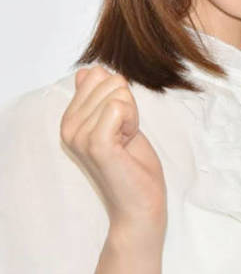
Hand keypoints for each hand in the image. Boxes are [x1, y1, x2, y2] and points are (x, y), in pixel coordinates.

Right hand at [60, 65, 166, 238]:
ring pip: (118, 93)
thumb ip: (100, 97)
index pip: (99, 75)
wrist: (139, 203)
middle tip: (125, 135)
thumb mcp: (117, 121)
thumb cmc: (133, 163)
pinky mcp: (96, 144)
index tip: (121, 124)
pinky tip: (126, 143)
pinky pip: (118, 107)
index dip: (121, 97)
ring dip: (132, 116)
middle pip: (111, 81)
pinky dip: (132, 121)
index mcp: (71, 119)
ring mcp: (80, 136)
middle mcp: (69, 127)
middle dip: (128, 105)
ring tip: (125, 142)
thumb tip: (88, 71)